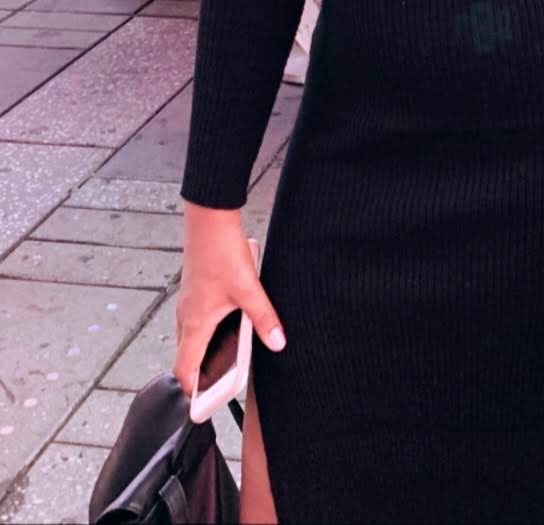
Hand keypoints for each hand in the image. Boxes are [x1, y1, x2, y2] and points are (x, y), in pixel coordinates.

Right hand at [174, 206, 284, 395]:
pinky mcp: (194, 290)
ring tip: (227, 361)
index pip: (183, 370)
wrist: (208, 219)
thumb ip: (264, 318)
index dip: (192, 392)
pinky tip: (228, 324)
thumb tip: (278, 343)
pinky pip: (197, 320)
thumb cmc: (221, 252)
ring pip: (192, 337)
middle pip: (187, 356)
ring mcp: (188, 303)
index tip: (203, 405)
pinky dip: (207, 331)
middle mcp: (185, 316)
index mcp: (194, 324)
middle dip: (202, 374)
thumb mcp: (248, 289)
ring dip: (205, 351)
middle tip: (221, 387)